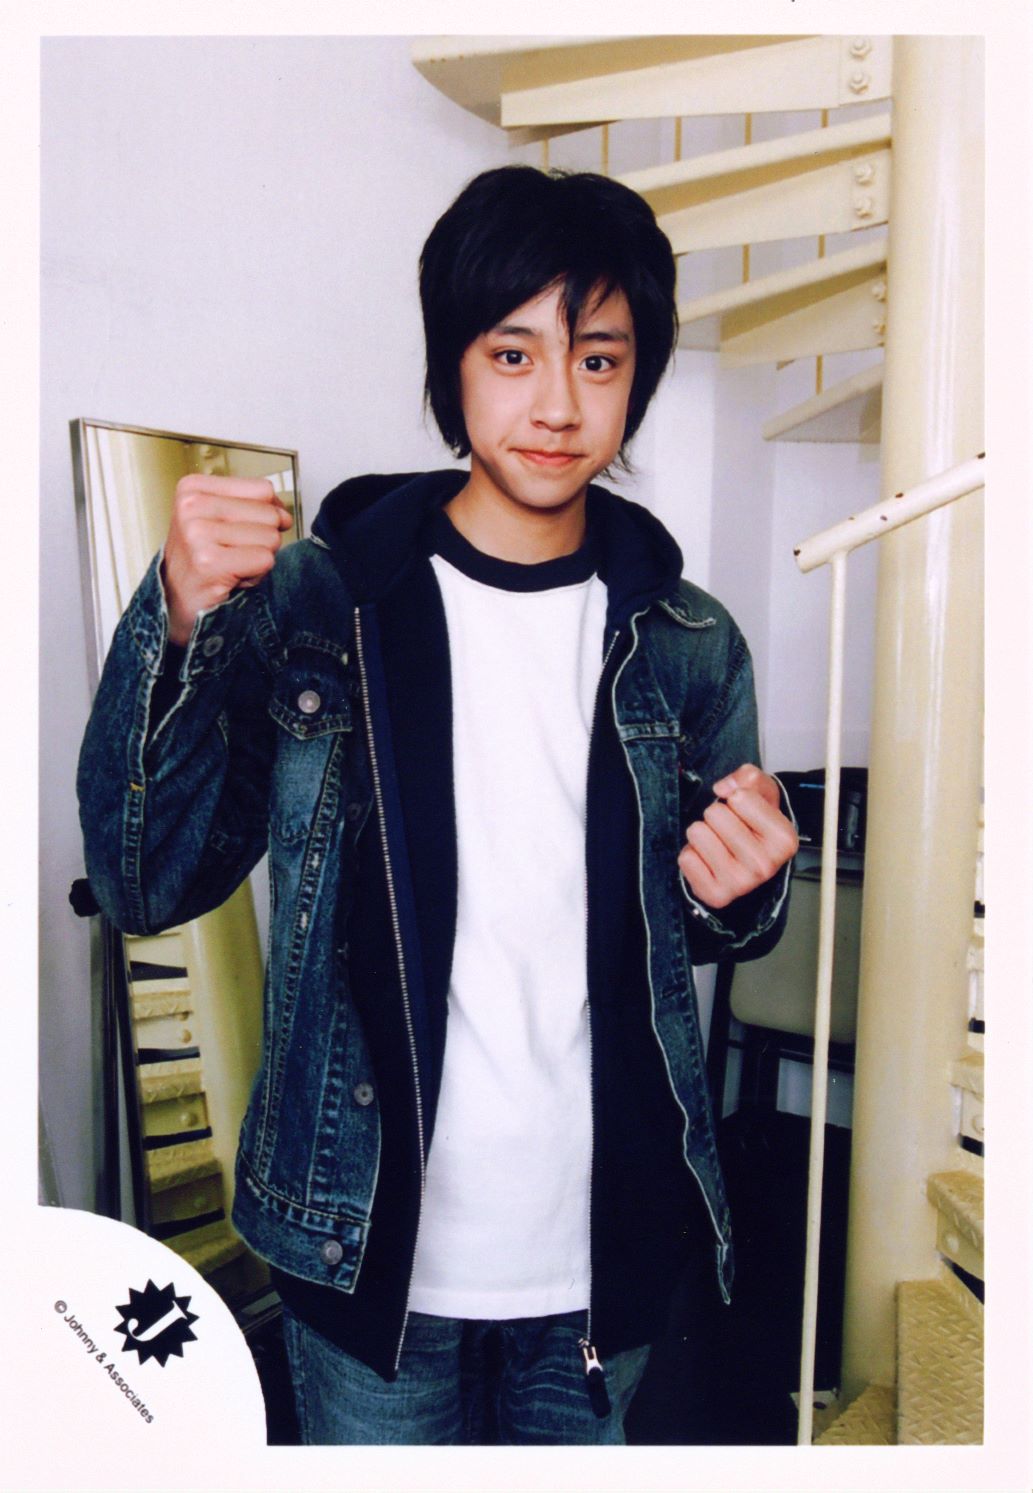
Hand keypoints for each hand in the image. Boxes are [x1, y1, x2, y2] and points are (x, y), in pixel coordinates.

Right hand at [161, 474, 292, 645]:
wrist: (178, 597)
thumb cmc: (202, 558)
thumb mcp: (222, 519)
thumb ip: (255, 506)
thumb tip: (284, 514)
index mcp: (194, 488)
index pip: (263, 489)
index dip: (267, 512)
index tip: (244, 528)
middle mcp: (192, 506)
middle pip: (270, 514)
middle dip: (262, 539)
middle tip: (233, 552)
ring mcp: (198, 533)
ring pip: (270, 538)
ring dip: (258, 559)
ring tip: (231, 565)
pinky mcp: (209, 561)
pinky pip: (264, 560)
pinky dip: (256, 574)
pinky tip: (232, 578)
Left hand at [678, 763, 797, 909]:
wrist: (746, 867)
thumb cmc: (754, 826)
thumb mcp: (762, 794)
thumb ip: (749, 777)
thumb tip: (723, 788)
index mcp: (784, 839)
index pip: (740, 798)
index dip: (737, 798)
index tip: (745, 814)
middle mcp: (765, 865)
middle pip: (715, 814)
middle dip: (717, 816)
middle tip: (728, 830)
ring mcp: (741, 884)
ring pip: (697, 833)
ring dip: (703, 833)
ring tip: (718, 843)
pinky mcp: (716, 895)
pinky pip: (686, 858)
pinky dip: (692, 854)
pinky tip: (708, 860)